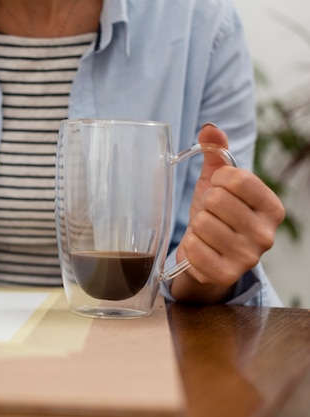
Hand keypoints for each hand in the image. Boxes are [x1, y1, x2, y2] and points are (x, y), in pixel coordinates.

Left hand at [172, 124, 285, 302]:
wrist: (204, 256)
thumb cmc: (214, 215)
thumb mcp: (216, 182)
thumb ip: (216, 153)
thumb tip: (210, 128)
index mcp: (272, 207)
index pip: (236, 178)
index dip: (217, 181)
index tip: (218, 190)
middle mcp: (267, 234)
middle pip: (217, 201)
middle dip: (205, 205)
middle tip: (210, 215)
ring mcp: (248, 258)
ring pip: (202, 224)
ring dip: (196, 226)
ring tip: (205, 232)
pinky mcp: (226, 275)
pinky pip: (194, 249)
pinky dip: (190, 246)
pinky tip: (200, 248)